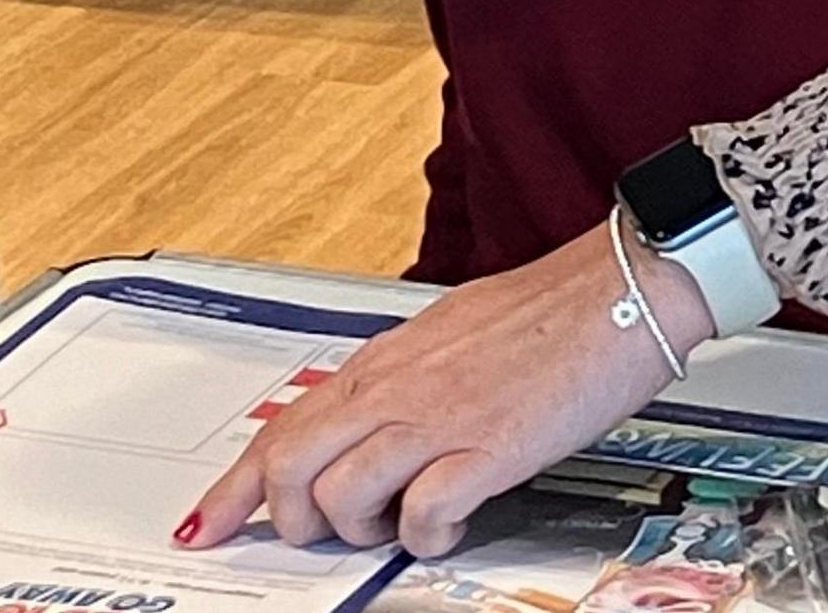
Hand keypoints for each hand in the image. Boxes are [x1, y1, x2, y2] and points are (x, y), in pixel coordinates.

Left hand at [182, 219, 707, 558]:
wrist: (622, 289)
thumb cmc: (549, 311)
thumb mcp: (449, 335)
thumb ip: (402, 380)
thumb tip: (372, 420)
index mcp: (383, 362)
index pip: (280, 428)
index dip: (232, 488)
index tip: (206, 523)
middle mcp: (395, 390)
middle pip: (288, 469)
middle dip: (290, 519)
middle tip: (320, 534)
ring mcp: (437, 420)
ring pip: (340, 498)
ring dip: (359, 531)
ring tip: (394, 526)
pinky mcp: (487, 451)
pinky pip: (423, 516)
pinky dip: (426, 537)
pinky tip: (447, 528)